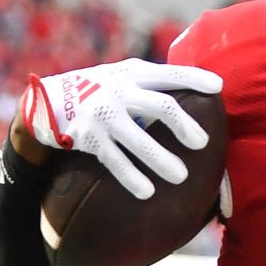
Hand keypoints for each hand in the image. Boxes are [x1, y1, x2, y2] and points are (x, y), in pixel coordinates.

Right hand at [14, 58, 223, 200]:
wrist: (47, 100)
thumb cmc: (98, 90)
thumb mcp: (121, 77)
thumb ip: (151, 84)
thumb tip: (198, 92)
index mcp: (132, 74)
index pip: (168, 74)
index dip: (193, 79)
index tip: (218, 87)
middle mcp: (118, 90)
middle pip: (159, 105)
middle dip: (183, 125)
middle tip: (202, 143)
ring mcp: (102, 114)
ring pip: (138, 139)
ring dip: (160, 159)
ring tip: (181, 176)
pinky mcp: (88, 137)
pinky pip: (114, 160)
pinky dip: (131, 176)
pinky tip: (147, 191)